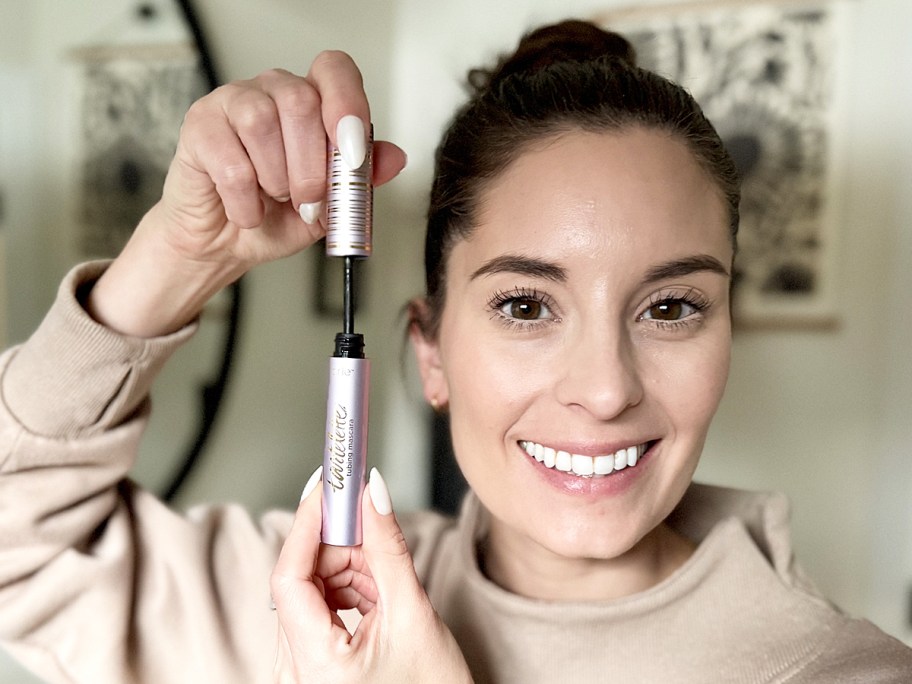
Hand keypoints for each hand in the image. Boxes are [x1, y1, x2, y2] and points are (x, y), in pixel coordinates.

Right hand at [86, 52, 406, 336]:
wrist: (226, 243)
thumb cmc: (276, 216)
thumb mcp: (332, 205)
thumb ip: (362, 179)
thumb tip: (394, 158)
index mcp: (311, 101)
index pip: (335, 70)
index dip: (347, 105)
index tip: (352, 153)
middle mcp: (272, 91)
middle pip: (300, 101)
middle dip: (312, 167)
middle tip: (309, 201)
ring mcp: (232, 102)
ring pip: (261, 123)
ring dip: (276, 180)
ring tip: (274, 200)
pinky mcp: (199, 126)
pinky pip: (231, 162)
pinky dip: (246, 202)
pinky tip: (247, 211)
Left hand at [271, 468, 472, 683]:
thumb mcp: (414, 613)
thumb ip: (388, 548)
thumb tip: (373, 493)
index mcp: (313, 663)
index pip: (288, 575)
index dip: (308, 522)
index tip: (331, 483)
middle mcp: (293, 670)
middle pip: (301, 579)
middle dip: (339, 545)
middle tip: (372, 517)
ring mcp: (299, 669)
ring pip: (312, 590)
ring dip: (349, 569)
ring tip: (388, 581)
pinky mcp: (311, 663)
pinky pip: (320, 608)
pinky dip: (349, 590)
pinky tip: (377, 597)